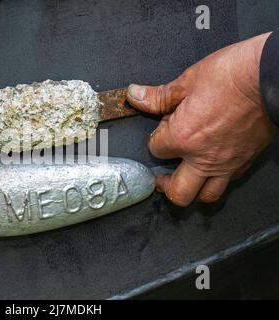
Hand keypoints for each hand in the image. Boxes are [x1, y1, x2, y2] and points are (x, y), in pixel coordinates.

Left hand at [126, 33, 277, 205]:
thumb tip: (134, 95)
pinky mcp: (246, 161)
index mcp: (183, 138)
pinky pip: (228, 182)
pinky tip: (212, 166)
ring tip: (185, 177)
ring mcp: (227, 163)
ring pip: (206, 196)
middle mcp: (204, 158)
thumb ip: (158, 96)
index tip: (162, 128)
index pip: (156, 151)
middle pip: (178, 192)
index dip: (155, 139)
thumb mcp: (187, 81)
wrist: (273, 75)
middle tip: (161, 177)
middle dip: (165, 186)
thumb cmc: (231, 75)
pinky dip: (216, 179)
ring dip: (192, 190)